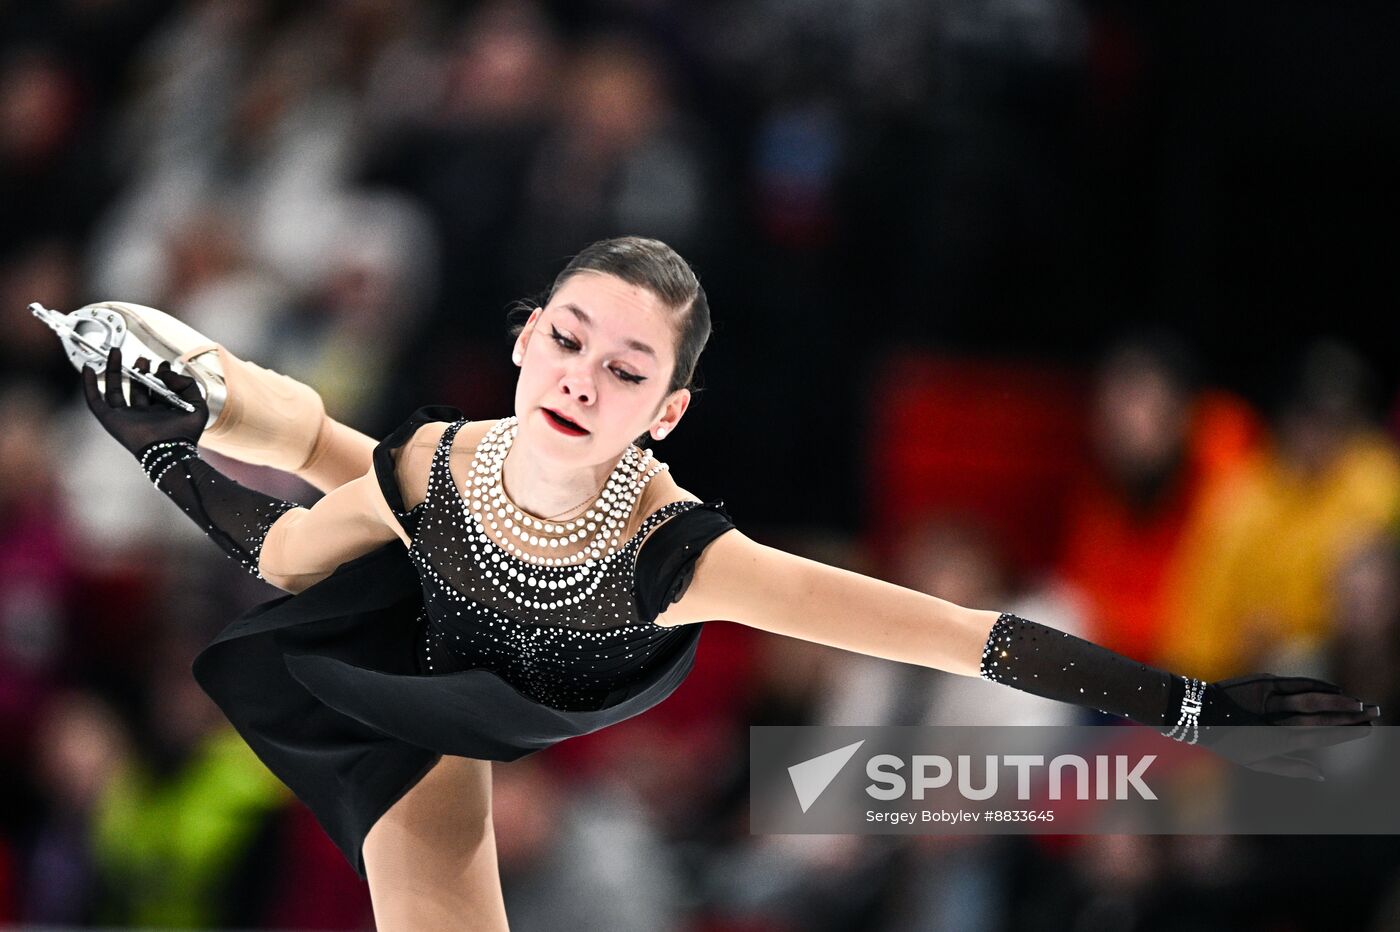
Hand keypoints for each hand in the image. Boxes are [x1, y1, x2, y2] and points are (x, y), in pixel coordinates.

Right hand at [82, 348, 206, 457]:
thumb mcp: (197, 404)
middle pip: (135, 387)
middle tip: (143, 359)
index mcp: (161, 412)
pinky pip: (95, 401)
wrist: (169, 450)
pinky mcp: (111, 420)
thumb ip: (187, 384)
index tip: (163, 364)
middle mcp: (143, 414)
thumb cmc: (185, 433)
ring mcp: (126, 416)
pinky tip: (88, 368)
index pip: (156, 389)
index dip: (159, 375)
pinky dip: (89, 385)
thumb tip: (165, 371)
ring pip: (114, 389)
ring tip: (116, 351)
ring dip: (114, 370)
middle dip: (139, 370)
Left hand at [1195, 674, 1379, 779]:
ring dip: (1338, 698)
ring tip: (1360, 703)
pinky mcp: (1263, 681)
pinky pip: (1296, 683)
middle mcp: (1274, 717)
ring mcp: (1269, 696)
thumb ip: (1291, 768)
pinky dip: (1318, 686)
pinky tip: (1335, 689)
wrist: (1199, 711)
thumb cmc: (1230, 741)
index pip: (1319, 734)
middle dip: (1350, 714)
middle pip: (1320, 714)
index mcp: (1275, 739)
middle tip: (1375, 713)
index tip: (1367, 729)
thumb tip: (1322, 777)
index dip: (1345, 731)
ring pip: (1310, 696)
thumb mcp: (1257, 762)